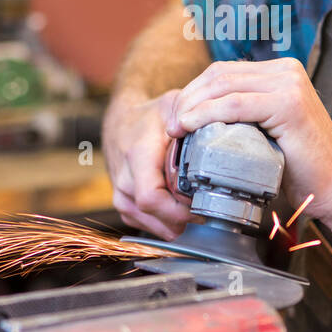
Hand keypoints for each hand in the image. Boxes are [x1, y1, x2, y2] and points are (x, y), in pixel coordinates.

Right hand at [103, 89, 192, 239]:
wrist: (121, 124)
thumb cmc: (148, 117)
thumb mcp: (171, 105)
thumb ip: (191, 113)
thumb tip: (210, 127)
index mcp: (138, 157)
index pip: (151, 198)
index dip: (179, 211)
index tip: (200, 206)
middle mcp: (125, 180)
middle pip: (156, 217)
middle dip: (184, 218)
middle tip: (206, 208)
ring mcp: (121, 195)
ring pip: (152, 226)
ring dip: (176, 223)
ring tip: (194, 206)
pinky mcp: (123, 205)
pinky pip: (147, 225)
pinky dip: (165, 222)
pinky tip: (178, 208)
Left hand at [165, 58, 331, 224]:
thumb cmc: (300, 167)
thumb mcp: (267, 130)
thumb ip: (244, 114)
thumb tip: (202, 112)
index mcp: (282, 71)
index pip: (224, 72)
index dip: (194, 91)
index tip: (175, 117)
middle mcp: (287, 70)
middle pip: (219, 75)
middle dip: (188, 98)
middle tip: (170, 125)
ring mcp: (290, 84)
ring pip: (223, 86)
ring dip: (192, 107)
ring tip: (175, 130)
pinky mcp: (288, 103)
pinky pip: (234, 105)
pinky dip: (206, 114)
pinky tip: (189, 127)